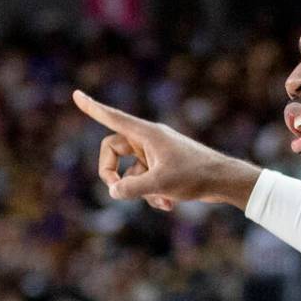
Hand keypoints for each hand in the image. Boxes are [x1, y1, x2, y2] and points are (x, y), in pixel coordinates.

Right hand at [72, 90, 260, 210]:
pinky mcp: (164, 167)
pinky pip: (145, 180)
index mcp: (146, 133)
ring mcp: (156, 154)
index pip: (113, 118)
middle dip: (113, 173)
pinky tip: (168, 205)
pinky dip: (152, 194)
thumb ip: (132, 188)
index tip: (76, 95)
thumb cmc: (195, 175)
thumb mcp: (160, 183)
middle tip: (116, 190)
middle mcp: (148, 140)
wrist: (224, 181)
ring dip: (140, 191)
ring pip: (131, 172)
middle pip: (114, 151)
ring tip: (161, 201)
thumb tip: (113, 192)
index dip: (93, 108)